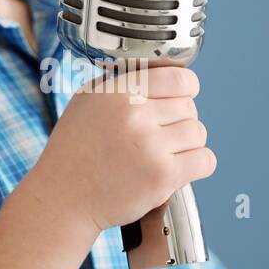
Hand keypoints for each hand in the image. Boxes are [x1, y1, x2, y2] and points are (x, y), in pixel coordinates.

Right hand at [35, 62, 216, 235]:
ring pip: (198, 133)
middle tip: (160, 135)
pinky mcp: (162, 175)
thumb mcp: (88, 100)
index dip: (185, 89)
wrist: (63, 197)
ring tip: (164, 153)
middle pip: (190, 107)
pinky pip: (205, 160)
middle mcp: (134, 115)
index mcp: (118, 91)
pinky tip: (180, 168)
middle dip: (179, 121)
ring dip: (188, 144)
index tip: (180, 99)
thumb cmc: (74, 151)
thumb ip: (124, 81)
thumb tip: (163, 71)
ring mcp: (150, 146)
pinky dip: (198, 164)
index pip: (179, 78)